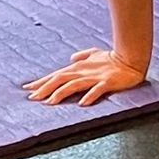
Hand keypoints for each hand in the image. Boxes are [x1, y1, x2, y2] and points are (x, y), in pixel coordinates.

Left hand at [23, 47, 145, 105]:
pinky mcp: (108, 82)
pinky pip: (97, 90)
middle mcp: (83, 72)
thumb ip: (82, 56)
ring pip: (74, 85)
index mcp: (78, 67)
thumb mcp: (95, 54)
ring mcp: (95, 78)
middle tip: (32, 98)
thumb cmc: (113, 58)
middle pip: (60, 80)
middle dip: (45, 89)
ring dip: (61, 93)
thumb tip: (71, 58)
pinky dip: (89, 96)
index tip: (27, 88)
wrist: (131, 58)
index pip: (56, 75)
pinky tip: (82, 104)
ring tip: (50, 103)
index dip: (41, 81)